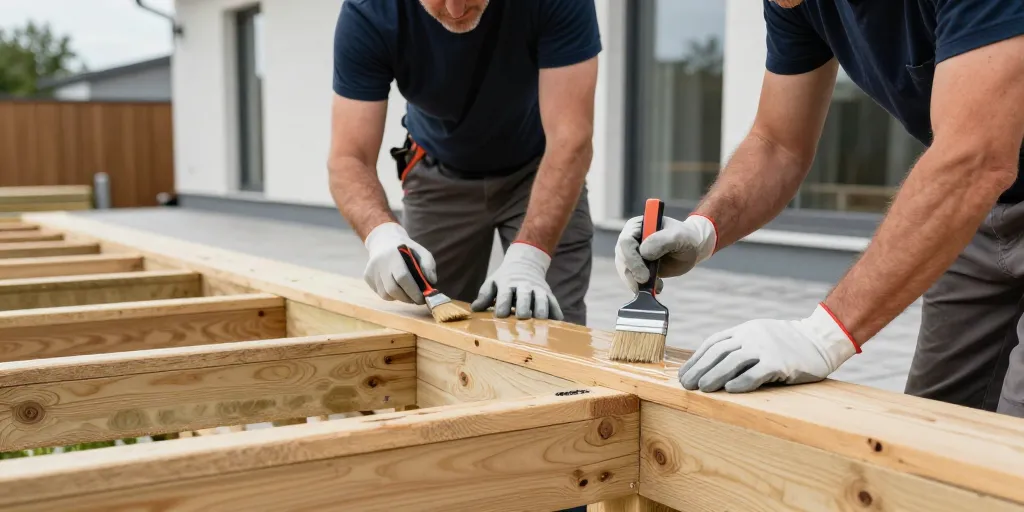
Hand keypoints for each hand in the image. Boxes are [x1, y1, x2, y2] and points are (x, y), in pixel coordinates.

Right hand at [363, 222, 436, 304]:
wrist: (384, 241)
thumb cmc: (406, 248)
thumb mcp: (421, 251)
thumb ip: (428, 264)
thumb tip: (432, 282)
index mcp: (393, 254)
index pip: (402, 277)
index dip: (413, 291)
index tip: (422, 299)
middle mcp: (379, 263)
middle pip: (392, 289)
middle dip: (407, 298)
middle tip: (417, 300)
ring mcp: (371, 271)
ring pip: (385, 294)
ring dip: (399, 298)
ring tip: (408, 294)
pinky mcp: (367, 277)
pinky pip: (380, 293)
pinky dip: (391, 295)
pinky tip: (397, 288)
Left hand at [471, 242, 562, 320]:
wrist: (525, 263)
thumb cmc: (505, 278)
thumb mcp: (492, 282)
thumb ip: (484, 295)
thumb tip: (475, 309)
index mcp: (508, 283)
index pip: (505, 294)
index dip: (503, 305)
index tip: (500, 316)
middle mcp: (524, 286)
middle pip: (525, 296)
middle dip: (524, 307)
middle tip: (522, 318)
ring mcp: (538, 289)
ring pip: (542, 299)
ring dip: (542, 309)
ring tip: (541, 321)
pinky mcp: (548, 293)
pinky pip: (554, 303)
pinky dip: (556, 313)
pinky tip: (557, 323)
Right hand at [615, 214, 716, 293]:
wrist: (691, 248)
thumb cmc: (685, 237)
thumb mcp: (678, 235)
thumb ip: (662, 241)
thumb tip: (643, 252)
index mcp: (636, 227)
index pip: (626, 242)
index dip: (632, 259)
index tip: (644, 275)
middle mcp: (630, 240)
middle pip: (622, 258)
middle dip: (633, 273)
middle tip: (646, 283)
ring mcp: (632, 255)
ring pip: (625, 271)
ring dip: (636, 282)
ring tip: (655, 286)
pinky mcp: (637, 268)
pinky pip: (633, 280)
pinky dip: (643, 287)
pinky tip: (658, 287)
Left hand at [678, 303, 859, 392]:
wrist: (821, 339)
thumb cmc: (788, 343)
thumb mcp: (760, 336)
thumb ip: (739, 346)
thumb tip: (711, 367)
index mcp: (744, 330)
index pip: (713, 343)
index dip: (696, 359)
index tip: (684, 373)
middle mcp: (752, 336)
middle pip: (719, 352)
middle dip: (700, 369)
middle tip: (686, 385)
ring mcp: (766, 348)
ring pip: (733, 361)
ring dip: (715, 375)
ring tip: (702, 389)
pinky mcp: (781, 363)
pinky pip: (757, 373)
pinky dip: (742, 382)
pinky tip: (730, 390)